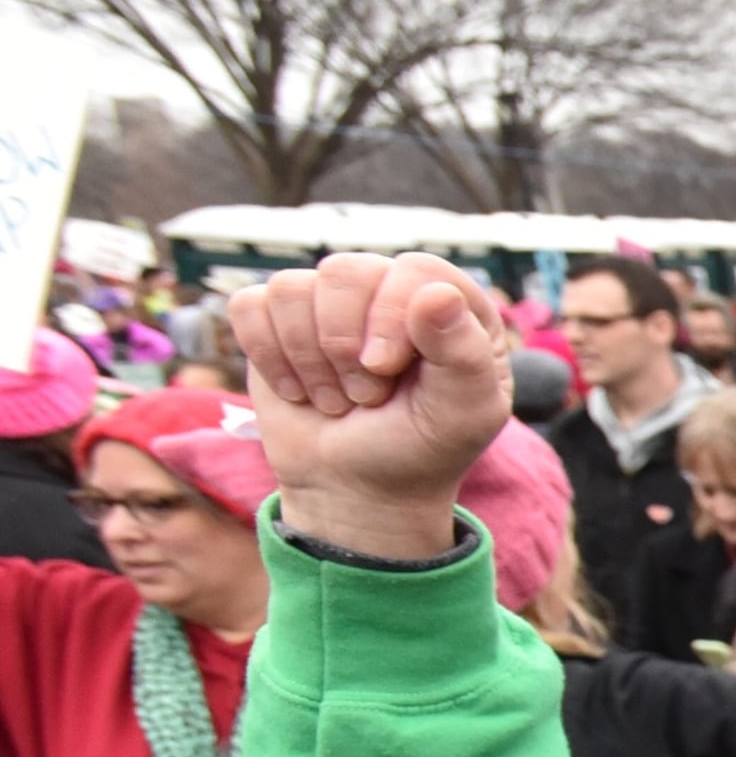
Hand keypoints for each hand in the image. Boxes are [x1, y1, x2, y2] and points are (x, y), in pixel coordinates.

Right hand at [230, 252, 513, 560]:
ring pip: (292, 287)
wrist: (358, 487)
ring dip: (308, 358)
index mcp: (451, 305)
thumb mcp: (465, 413)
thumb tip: (437, 293)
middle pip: (345, 270)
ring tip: (337, 399)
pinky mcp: (278, 321)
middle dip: (344, 344)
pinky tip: (299, 391)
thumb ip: (463, 352)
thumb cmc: (422, 448)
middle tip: (366, 395)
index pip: (413, 269)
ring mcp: (331, 303)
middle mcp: (389, 290)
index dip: (391, 316)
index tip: (385, 370)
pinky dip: (268, 356)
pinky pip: (250, 305)